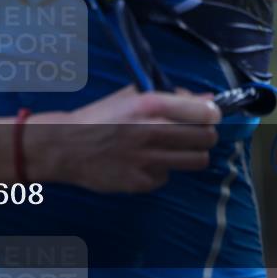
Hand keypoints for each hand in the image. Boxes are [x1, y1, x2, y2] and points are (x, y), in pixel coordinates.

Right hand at [26, 86, 220, 192]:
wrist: (65, 146)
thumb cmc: (98, 116)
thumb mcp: (129, 96)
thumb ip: (168, 95)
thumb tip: (206, 98)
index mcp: (149, 105)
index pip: (204, 111)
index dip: (212, 113)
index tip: (209, 114)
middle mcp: (152, 132)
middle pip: (207, 138)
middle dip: (205, 134)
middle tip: (194, 133)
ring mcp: (148, 160)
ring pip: (197, 160)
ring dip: (190, 153)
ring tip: (175, 149)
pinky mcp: (141, 182)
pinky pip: (168, 176)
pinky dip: (162, 169)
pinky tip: (145, 162)